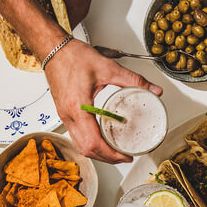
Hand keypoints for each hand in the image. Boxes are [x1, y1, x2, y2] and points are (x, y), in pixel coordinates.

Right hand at [44, 42, 162, 163]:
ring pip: (79, 145)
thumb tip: (153, 90)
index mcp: (78, 108)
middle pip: (86, 149)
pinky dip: (89, 142)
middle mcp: (68, 115)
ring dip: (97, 152)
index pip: (94, 142)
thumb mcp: (108, 68)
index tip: (125, 156)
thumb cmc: (73, 56)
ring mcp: (64, 116)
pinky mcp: (63, 113)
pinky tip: (101, 138)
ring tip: (114, 151)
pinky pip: (76, 136)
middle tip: (123, 156)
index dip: (111, 154)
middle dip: (106, 158)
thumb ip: (133, 80)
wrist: (53, 49)